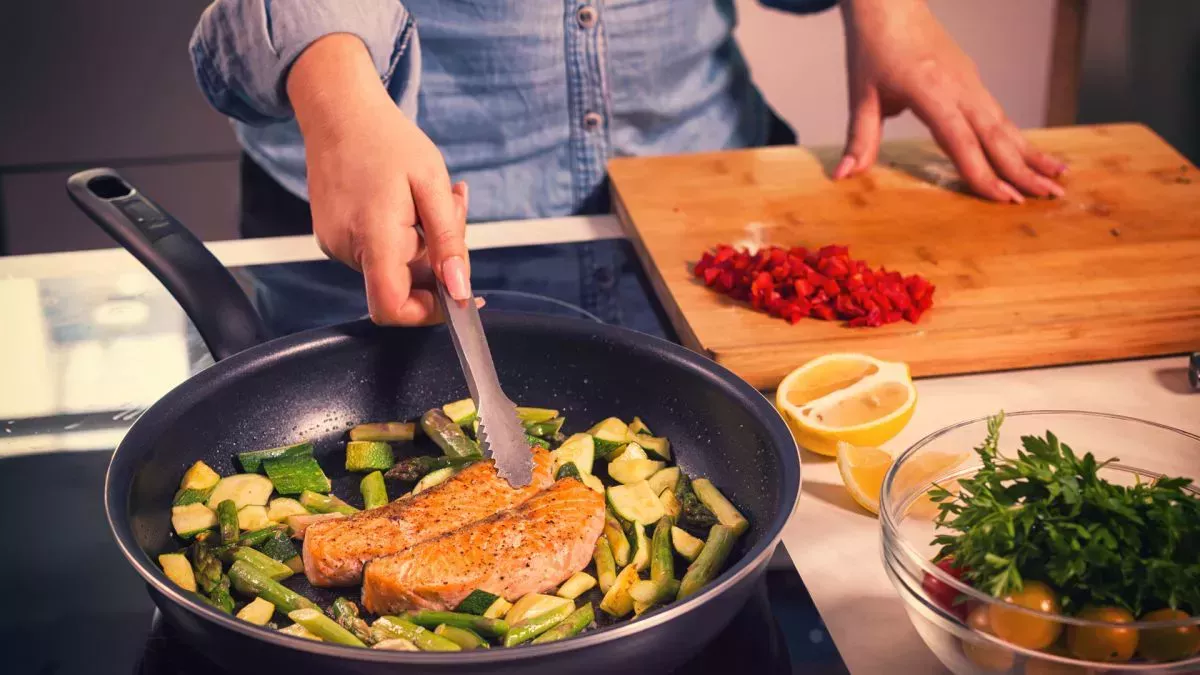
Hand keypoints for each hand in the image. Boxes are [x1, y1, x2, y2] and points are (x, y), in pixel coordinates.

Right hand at [288, 34, 470, 324]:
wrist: (337, 109)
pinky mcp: (332, 237)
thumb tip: (459, 291)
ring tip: (432, 194)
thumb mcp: (432, 183)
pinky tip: (410, 199)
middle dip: (438, 258)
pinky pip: (379, 252)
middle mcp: (346, 248)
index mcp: (372, 236)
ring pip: (395, 266)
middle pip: (403, 284)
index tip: (458, 295)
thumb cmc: (387, 139)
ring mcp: (335, 244)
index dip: (427, 314)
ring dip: (425, 241)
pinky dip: (404, 234)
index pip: (392, 307)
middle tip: (455, 205)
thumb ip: (447, 241)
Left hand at [835, 0, 1066, 201]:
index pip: (960, 140)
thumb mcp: (860, 94)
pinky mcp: (973, 81)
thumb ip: (859, 138)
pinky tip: (1035, 155)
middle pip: (996, 135)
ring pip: (1005, 124)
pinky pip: (1000, 115)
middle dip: (1023, 170)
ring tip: (1058, 180)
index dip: (982, 172)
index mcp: (930, 91)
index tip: (1004, 198)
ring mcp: (971, 82)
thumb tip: (844, 176)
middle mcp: (959, 87)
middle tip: (1051, 197)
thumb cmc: (874, 48)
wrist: (891, 4)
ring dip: (1031, 154)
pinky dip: (1020, 138)